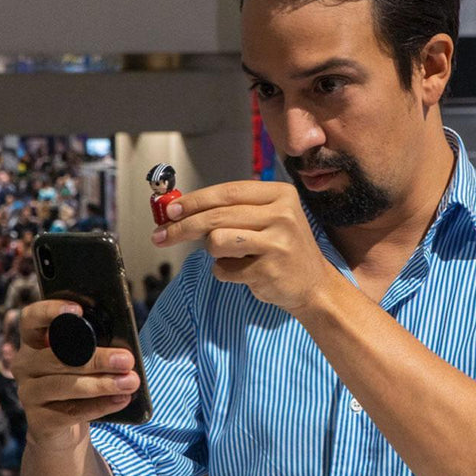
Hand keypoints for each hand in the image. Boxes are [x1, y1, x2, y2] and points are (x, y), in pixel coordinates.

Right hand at [13, 300, 139, 449]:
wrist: (64, 427)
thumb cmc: (81, 378)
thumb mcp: (86, 357)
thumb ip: (95, 344)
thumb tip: (125, 345)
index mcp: (36, 340)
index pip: (32, 318)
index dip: (51, 311)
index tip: (78, 310)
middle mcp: (27, 364)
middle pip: (58, 357)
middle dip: (97, 359)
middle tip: (126, 360)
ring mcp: (29, 393)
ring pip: (65, 385)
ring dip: (102, 383)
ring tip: (130, 382)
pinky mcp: (39, 420)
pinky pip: (71, 412)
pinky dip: (99, 405)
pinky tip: (120, 400)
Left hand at [151, 180, 341, 312]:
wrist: (314, 284)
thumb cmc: (282, 248)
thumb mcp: (268, 218)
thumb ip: (232, 210)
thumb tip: (179, 210)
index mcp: (280, 194)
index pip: (227, 192)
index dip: (194, 200)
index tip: (169, 210)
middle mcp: (282, 214)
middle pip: (216, 216)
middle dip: (182, 227)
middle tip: (161, 236)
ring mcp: (277, 242)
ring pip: (216, 241)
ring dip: (214, 252)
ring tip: (233, 255)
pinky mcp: (269, 270)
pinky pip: (223, 269)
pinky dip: (226, 272)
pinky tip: (246, 272)